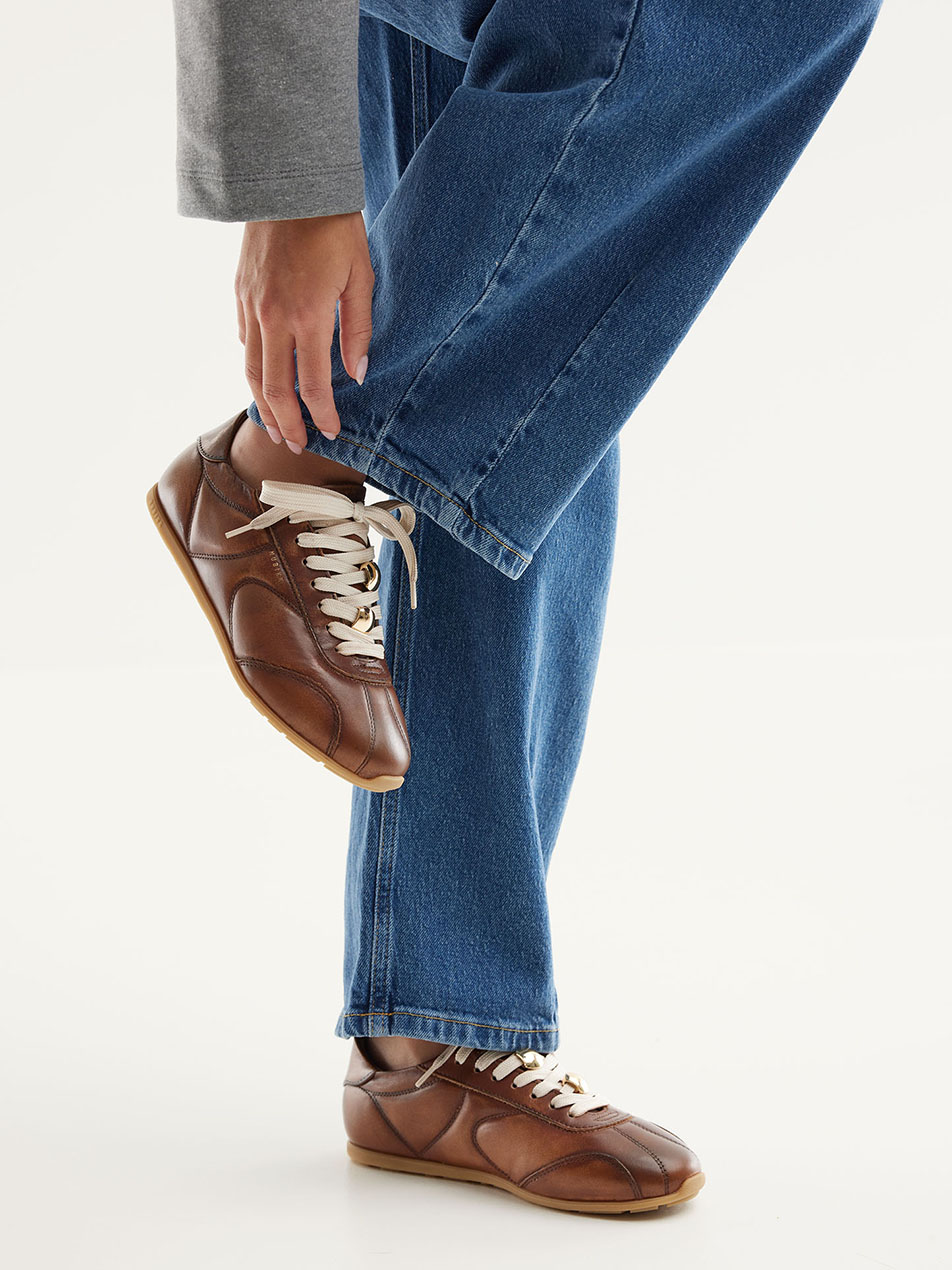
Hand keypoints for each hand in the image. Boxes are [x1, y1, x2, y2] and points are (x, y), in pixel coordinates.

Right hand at [235, 212, 373, 449]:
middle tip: (297, 444)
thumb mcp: (360, 278)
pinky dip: (253, 367)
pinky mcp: (239, 293)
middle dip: (287, 422)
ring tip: (277, 426)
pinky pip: (243, 341)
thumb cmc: (334, 228)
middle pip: (274, 388)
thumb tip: (358, 373)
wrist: (290, 183)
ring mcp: (251, 306)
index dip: (322, 414)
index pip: (313, 384)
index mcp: (308, 316)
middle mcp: (273, 317)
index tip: (331, 432)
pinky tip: (264, 380)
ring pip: (251, 370)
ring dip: (264, 404)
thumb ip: (358, 330)